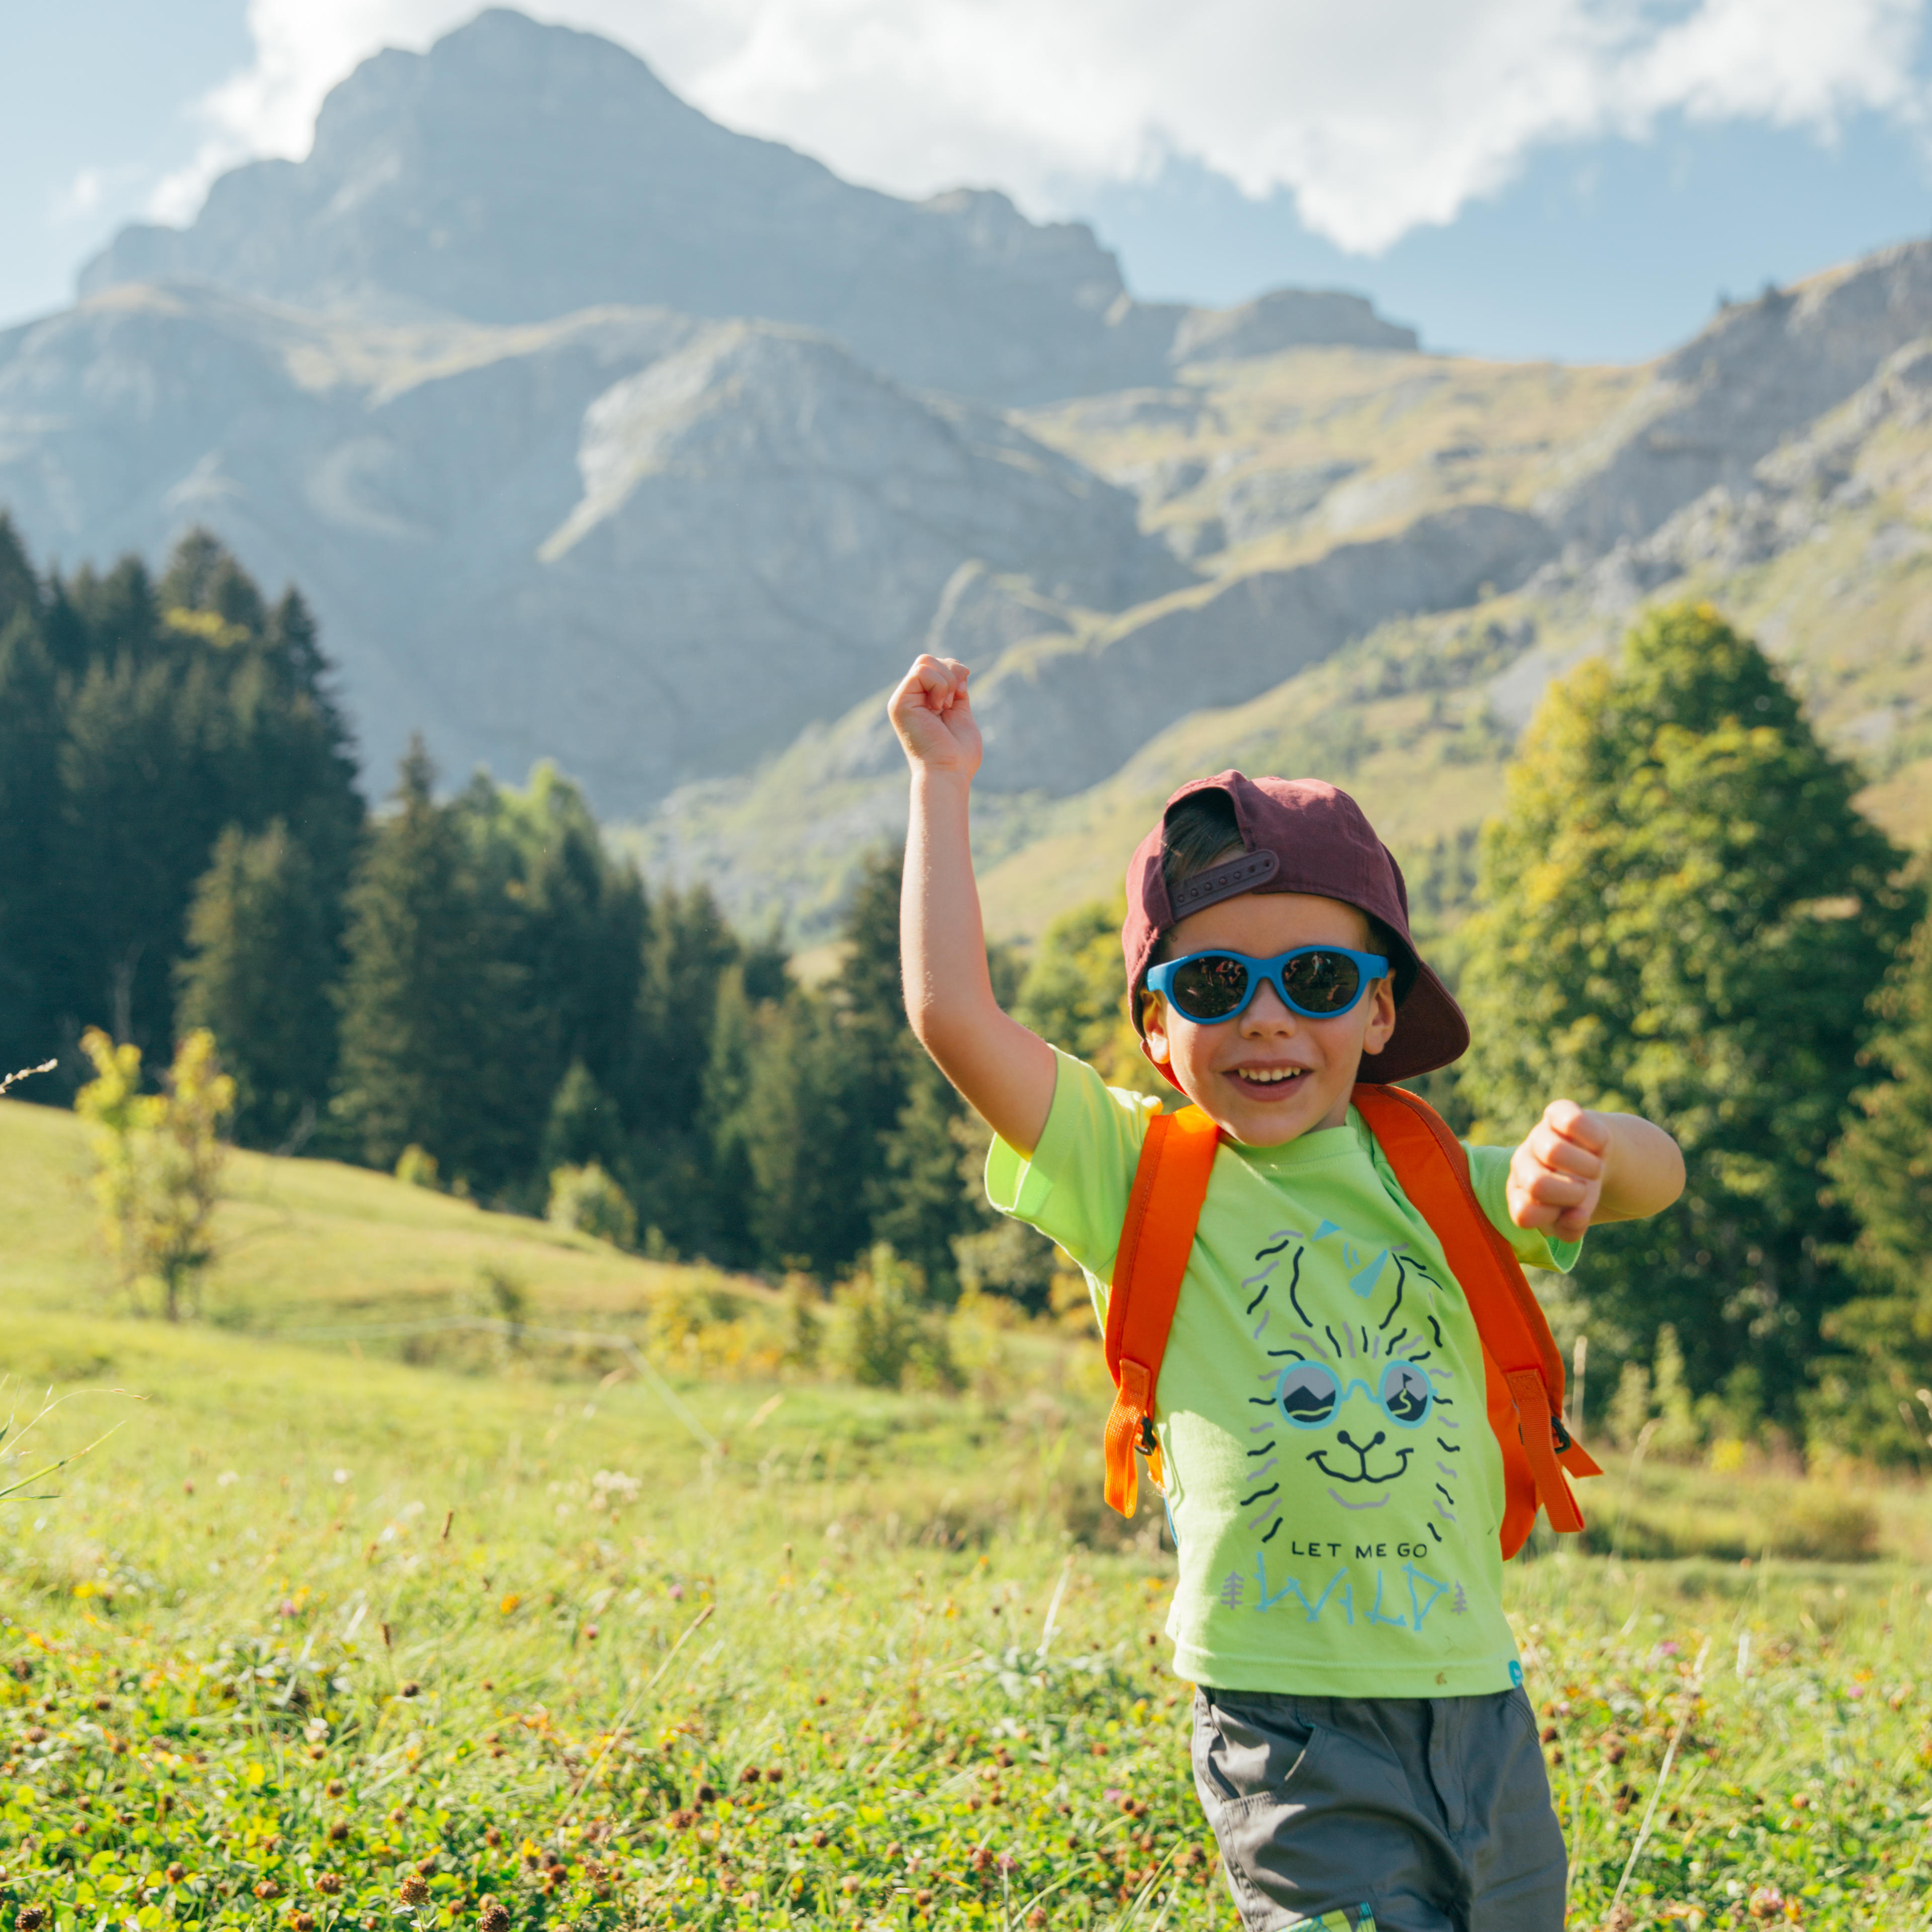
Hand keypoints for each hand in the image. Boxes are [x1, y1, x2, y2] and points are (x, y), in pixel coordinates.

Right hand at [888, 655, 981, 779]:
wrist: (949, 771)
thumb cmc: (958, 752)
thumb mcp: (961, 711)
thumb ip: (956, 689)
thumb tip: (959, 667)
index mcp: (923, 700)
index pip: (936, 665)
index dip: (955, 671)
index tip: (961, 694)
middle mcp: (909, 698)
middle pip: (928, 659)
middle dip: (951, 673)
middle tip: (952, 702)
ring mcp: (902, 699)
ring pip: (924, 660)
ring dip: (947, 681)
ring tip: (945, 707)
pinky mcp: (899, 702)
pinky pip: (922, 670)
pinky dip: (940, 685)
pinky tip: (939, 707)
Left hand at [1507, 1100, 1610, 1242]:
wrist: (1596, 1157)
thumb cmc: (1578, 1193)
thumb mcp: (1574, 1218)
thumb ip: (1571, 1229)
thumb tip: (1576, 1216)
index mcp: (1519, 1192)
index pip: (1523, 1214)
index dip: (1554, 1218)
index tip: (1571, 1212)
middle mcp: (1522, 1162)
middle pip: (1537, 1184)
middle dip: (1572, 1194)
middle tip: (1585, 1190)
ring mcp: (1537, 1135)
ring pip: (1554, 1151)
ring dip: (1588, 1168)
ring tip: (1595, 1170)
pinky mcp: (1557, 1112)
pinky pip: (1572, 1122)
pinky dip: (1596, 1140)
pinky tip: (1597, 1146)